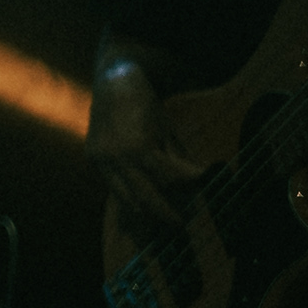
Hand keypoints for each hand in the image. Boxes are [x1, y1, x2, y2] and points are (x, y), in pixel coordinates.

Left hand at [88, 61, 206, 239]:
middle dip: (161, 221)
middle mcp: (105, 162)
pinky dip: (191, 178)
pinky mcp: (139, 145)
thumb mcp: (140, 138)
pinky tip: (207, 176)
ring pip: (153, 195)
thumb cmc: (134, 106)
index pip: (120, 200)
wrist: (121, 70)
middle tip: (182, 228)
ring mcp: (120, 155)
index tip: (160, 236)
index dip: (143, 222)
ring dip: (176, 207)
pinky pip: (171, 173)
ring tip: (194, 210)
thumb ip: (157, 165)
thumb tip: (185, 193)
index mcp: (100, 162)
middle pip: (135, 206)